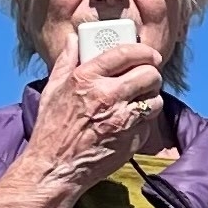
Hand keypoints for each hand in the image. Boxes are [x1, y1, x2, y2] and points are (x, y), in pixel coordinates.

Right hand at [23, 34, 165, 197]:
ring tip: (141, 99)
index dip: (142, 50)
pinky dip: (145, 119)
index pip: (125, 53)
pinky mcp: (131, 138)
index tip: (148, 54)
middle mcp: (106, 95)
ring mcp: (121, 118)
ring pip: (155, 97)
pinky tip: (132, 120)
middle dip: (151, 73)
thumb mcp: (53, 89)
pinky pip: (150, 121)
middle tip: (146, 77)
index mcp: (86, 78)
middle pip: (149, 73)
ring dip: (151, 97)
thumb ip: (67, 60)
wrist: (56, 167)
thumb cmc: (52, 128)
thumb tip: (74, 39)